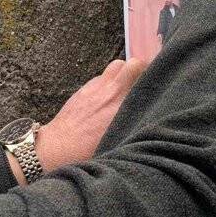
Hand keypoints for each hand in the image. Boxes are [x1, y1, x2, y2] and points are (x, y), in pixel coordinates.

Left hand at [7, 58, 146, 184]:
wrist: (57, 149)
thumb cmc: (87, 152)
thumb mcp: (119, 141)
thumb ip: (134, 123)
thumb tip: (147, 116)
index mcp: (121, 105)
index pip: (142, 75)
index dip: (152, 74)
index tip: (158, 81)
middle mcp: (110, 92)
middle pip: (131, 64)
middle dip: (139, 69)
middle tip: (143, 81)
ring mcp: (95, 88)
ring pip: (115, 67)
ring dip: (122, 73)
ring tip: (125, 88)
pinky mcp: (83, 90)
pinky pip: (101, 78)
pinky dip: (107, 82)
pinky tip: (106, 98)